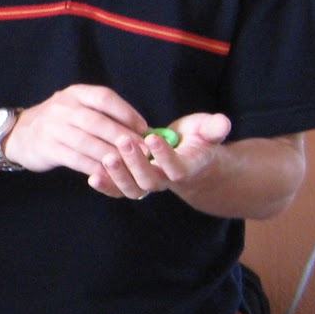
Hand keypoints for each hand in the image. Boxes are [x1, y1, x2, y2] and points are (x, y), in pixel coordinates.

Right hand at [2, 85, 148, 177]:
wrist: (18, 134)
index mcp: (75, 94)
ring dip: (112, 155)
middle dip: (123, 137)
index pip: (104, 98)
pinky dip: (94, 167)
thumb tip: (140, 131)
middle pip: (98, 121)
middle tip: (144, 151)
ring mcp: (53, 128)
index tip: (144, 128)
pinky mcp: (47, 148)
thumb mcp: (76, 108)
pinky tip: (108, 175)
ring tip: (130, 165)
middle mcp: (63, 107)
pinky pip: (76, 159)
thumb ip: (102, 115)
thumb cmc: (58, 123)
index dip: (127, 112)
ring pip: (88, 142)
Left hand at [87, 112, 232, 199]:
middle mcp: (166, 180)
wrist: (188, 159)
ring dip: (118, 175)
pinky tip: (92, 177)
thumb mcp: (207, 131)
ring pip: (133, 188)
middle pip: (150, 181)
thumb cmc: (197, 140)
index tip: (153, 137)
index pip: (177, 168)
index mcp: (186, 168)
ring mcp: (148, 184)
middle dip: (136, 163)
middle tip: (124, 141)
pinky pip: (118, 191)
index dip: (165, 155)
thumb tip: (223, 122)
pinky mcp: (132, 184)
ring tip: (107, 157)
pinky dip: (106, 186)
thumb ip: (213, 128)